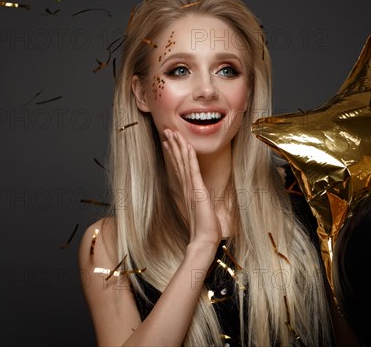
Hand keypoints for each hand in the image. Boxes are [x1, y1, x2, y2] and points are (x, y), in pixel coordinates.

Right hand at [163, 129, 221, 245]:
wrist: (204, 240)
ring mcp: (191, 188)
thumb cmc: (205, 229)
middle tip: (166, 131)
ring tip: (172, 133)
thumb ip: (200, 203)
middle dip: (173, 145)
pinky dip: (190, 157)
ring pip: (183, 162)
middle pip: (178, 161)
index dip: (174, 153)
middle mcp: (187, 187)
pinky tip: (187, 146)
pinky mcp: (197, 190)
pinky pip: (193, 170)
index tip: (169, 142)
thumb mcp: (202, 212)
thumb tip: (201, 200)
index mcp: (188, 190)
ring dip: (178, 146)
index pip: (180, 167)